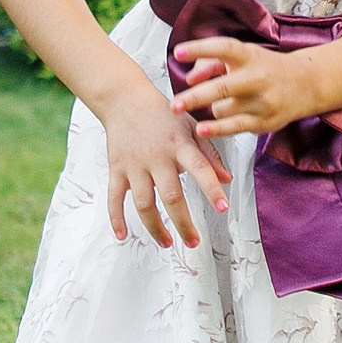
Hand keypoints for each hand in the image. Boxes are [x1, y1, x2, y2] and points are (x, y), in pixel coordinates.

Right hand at [99, 83, 232, 247]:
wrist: (125, 99)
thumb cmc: (162, 114)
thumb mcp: (190, 127)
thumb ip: (210, 153)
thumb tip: (227, 179)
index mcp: (179, 145)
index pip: (200, 168)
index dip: (212, 189)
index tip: (223, 208)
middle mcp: (157, 157)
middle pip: (170, 195)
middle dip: (183, 222)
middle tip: (193, 242)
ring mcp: (135, 165)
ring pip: (144, 203)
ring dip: (154, 227)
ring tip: (166, 242)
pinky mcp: (117, 169)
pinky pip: (114, 198)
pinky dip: (116, 218)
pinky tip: (122, 236)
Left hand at [170, 38, 334, 139]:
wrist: (307, 84)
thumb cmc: (265, 67)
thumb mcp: (242, 57)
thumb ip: (212, 63)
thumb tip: (190, 79)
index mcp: (250, 56)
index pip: (224, 49)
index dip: (200, 49)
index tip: (178, 52)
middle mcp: (257, 78)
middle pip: (222, 88)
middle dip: (195, 97)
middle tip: (174, 104)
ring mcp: (263, 102)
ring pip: (222, 110)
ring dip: (212, 108)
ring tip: (221, 102)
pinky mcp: (265, 122)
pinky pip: (233, 127)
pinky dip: (216, 128)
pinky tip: (202, 129)